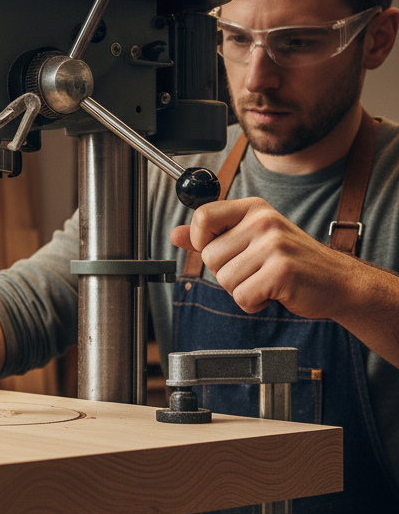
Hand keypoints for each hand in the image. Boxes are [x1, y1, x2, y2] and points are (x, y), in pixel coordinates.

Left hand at [170, 197, 348, 319]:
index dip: (201, 240)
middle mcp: (264, 221)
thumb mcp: (251, 239)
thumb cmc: (292, 261)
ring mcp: (274, 245)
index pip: (202, 217)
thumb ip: (211, 236)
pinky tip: (273, 293)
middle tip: (256, 270)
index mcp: (254, 209)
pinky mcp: (281, 272)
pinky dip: (253, 303)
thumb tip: (175, 234)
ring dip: (241, 290)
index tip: (223, 251)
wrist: (338, 282)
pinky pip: (242, 297)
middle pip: (209, 257)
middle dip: (227, 273)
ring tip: (266, 281)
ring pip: (224, 280)